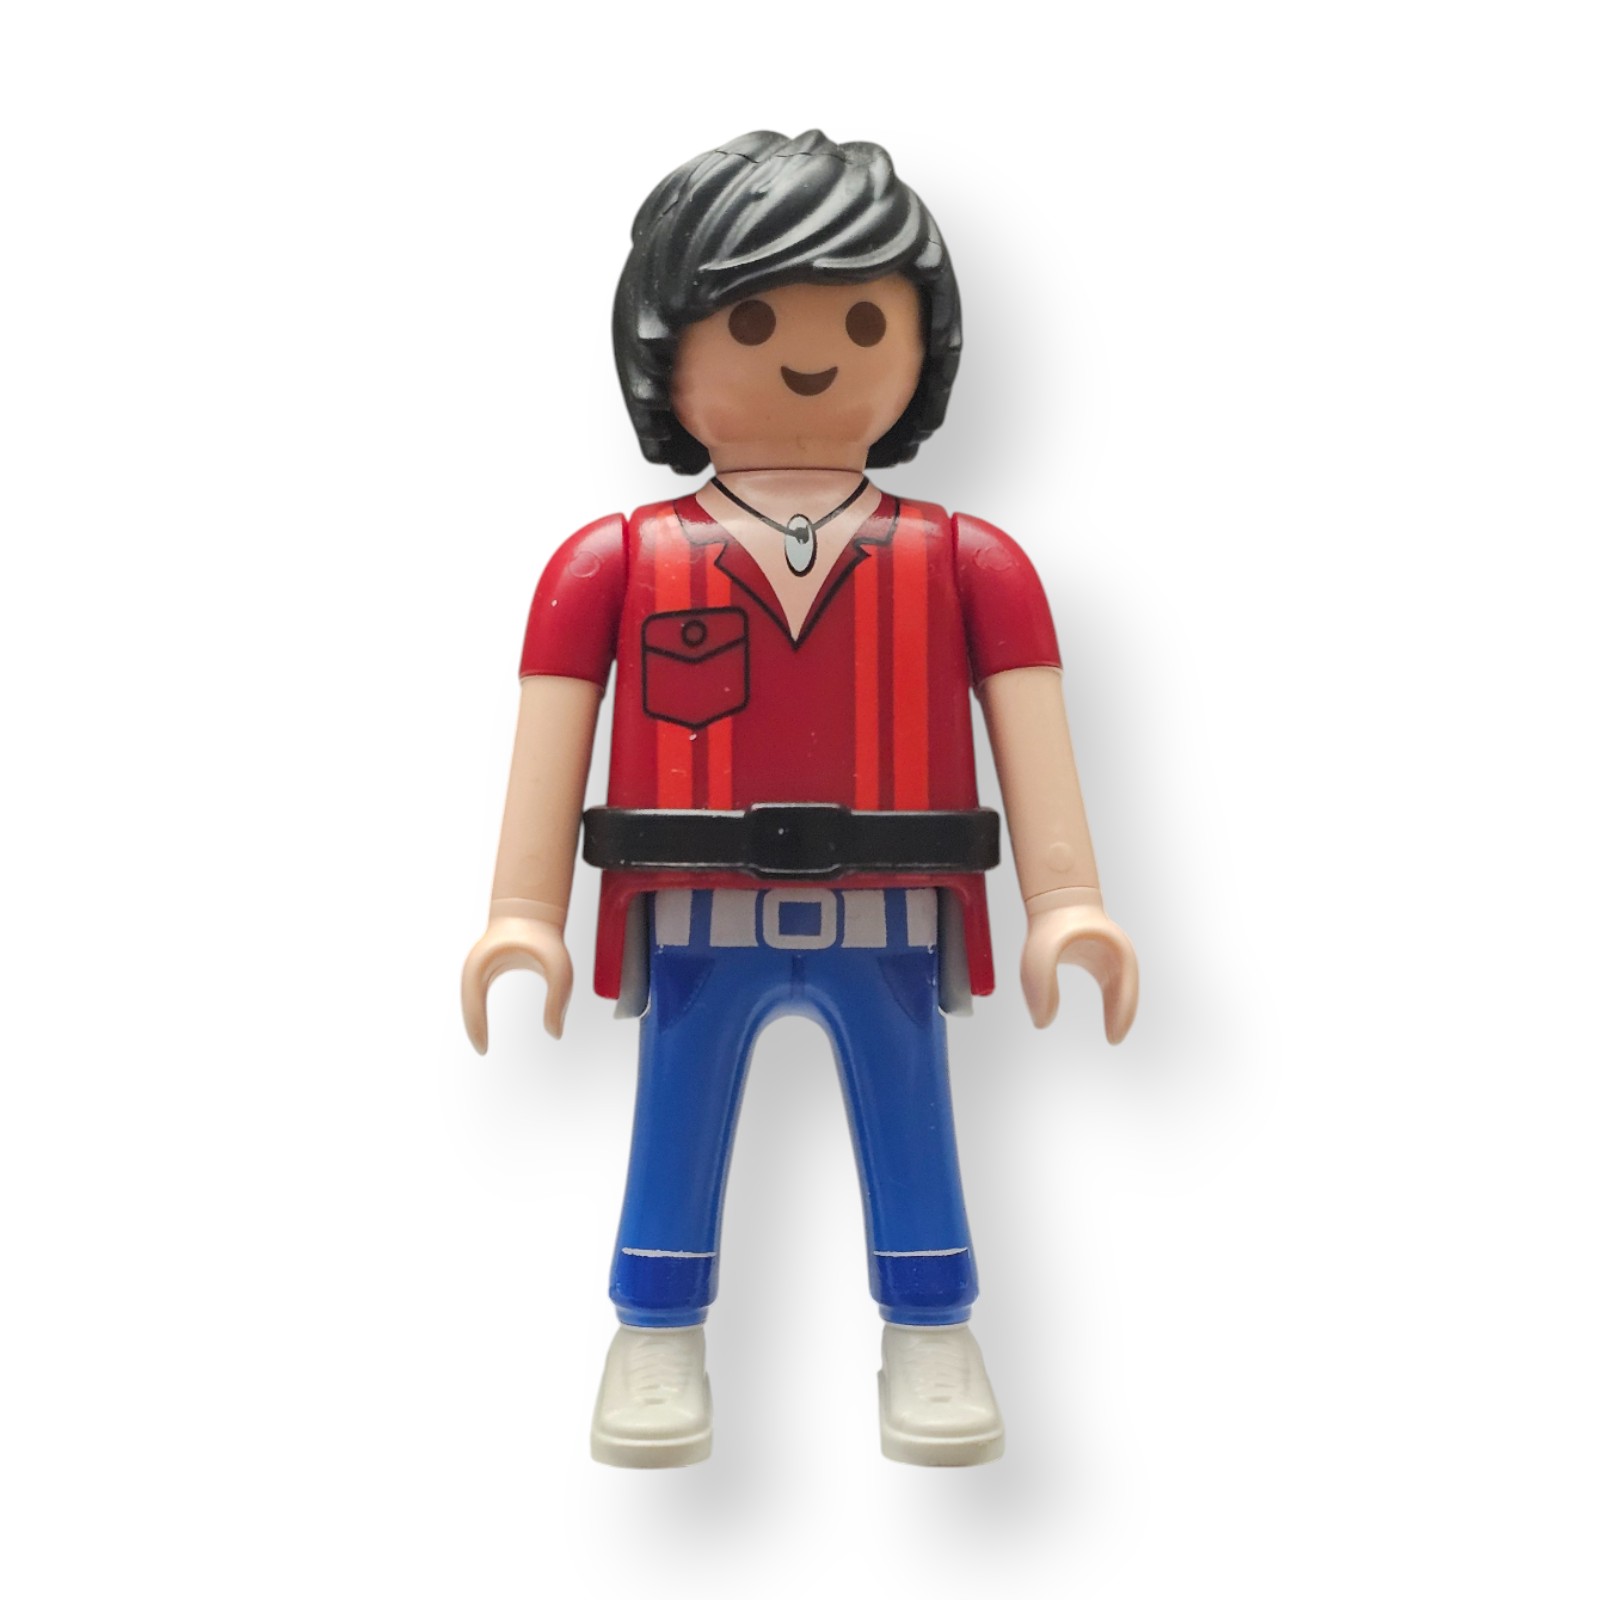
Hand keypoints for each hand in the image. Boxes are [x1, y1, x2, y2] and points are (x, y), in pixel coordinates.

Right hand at [461, 902, 573, 1051]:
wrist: (532, 910)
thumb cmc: (544, 937)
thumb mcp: (559, 970)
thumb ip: (559, 1002)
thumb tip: (555, 1033)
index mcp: (487, 963)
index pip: (474, 1002)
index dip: (476, 1027)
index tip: (484, 1050)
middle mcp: (477, 966)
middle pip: (468, 1003)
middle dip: (473, 1027)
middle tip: (483, 1050)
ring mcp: (479, 968)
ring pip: (470, 1000)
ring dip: (474, 1020)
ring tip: (482, 1043)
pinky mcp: (486, 971)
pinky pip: (476, 996)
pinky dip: (478, 1013)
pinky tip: (485, 1028)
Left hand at [1019, 897, 1138, 1041]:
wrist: (1056, 900)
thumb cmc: (1049, 928)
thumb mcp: (1038, 959)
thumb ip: (1040, 990)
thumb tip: (1042, 1024)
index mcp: (1111, 952)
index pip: (1125, 989)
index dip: (1122, 1014)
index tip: (1113, 1039)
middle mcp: (1116, 955)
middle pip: (1126, 991)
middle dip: (1122, 1014)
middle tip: (1113, 1040)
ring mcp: (1111, 958)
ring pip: (1120, 990)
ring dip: (1117, 1010)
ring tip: (1112, 1033)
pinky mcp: (1101, 963)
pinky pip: (1111, 988)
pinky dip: (1110, 1005)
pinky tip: (1106, 1020)